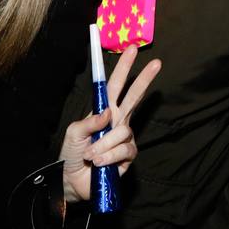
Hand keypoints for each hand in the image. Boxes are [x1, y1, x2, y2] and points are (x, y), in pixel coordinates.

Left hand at [61, 45, 160, 202]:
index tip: (131, 49)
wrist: (72, 180)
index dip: (123, 67)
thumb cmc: (72, 152)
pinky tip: (100, 163)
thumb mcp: (75, 132)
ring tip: (91, 155)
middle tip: (157, 63)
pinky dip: (109, 156)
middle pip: (135, 96)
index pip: (115, 85)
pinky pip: (124, 150)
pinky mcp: (128, 155)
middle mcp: (117, 121)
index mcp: (104, 111)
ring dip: (104, 144)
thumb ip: (91, 120)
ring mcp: (124, 138)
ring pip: (123, 131)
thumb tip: (109, 111)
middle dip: (145, 79)